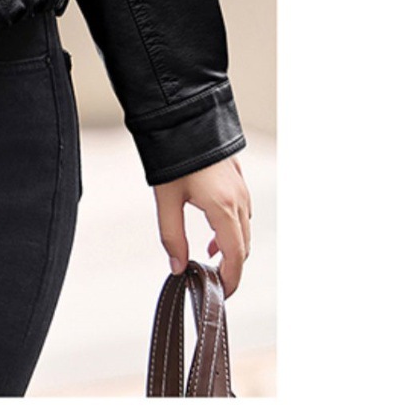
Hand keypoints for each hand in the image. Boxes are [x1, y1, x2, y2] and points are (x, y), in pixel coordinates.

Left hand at [153, 153, 250, 298]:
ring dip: (231, 247)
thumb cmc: (174, 154)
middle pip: (243, 246)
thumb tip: (178, 267)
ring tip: (209, 256)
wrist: (183, 116)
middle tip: (212, 281)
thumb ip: (171, 236)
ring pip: (244, 229)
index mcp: (224, 208)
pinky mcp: (237, 178)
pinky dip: (231, 228)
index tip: (219, 294)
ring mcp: (241, 188)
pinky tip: (213, 229)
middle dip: (231, 267)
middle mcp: (239, 200)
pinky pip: (242, 212)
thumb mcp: (166, 198)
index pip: (235, 257)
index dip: (230, 280)